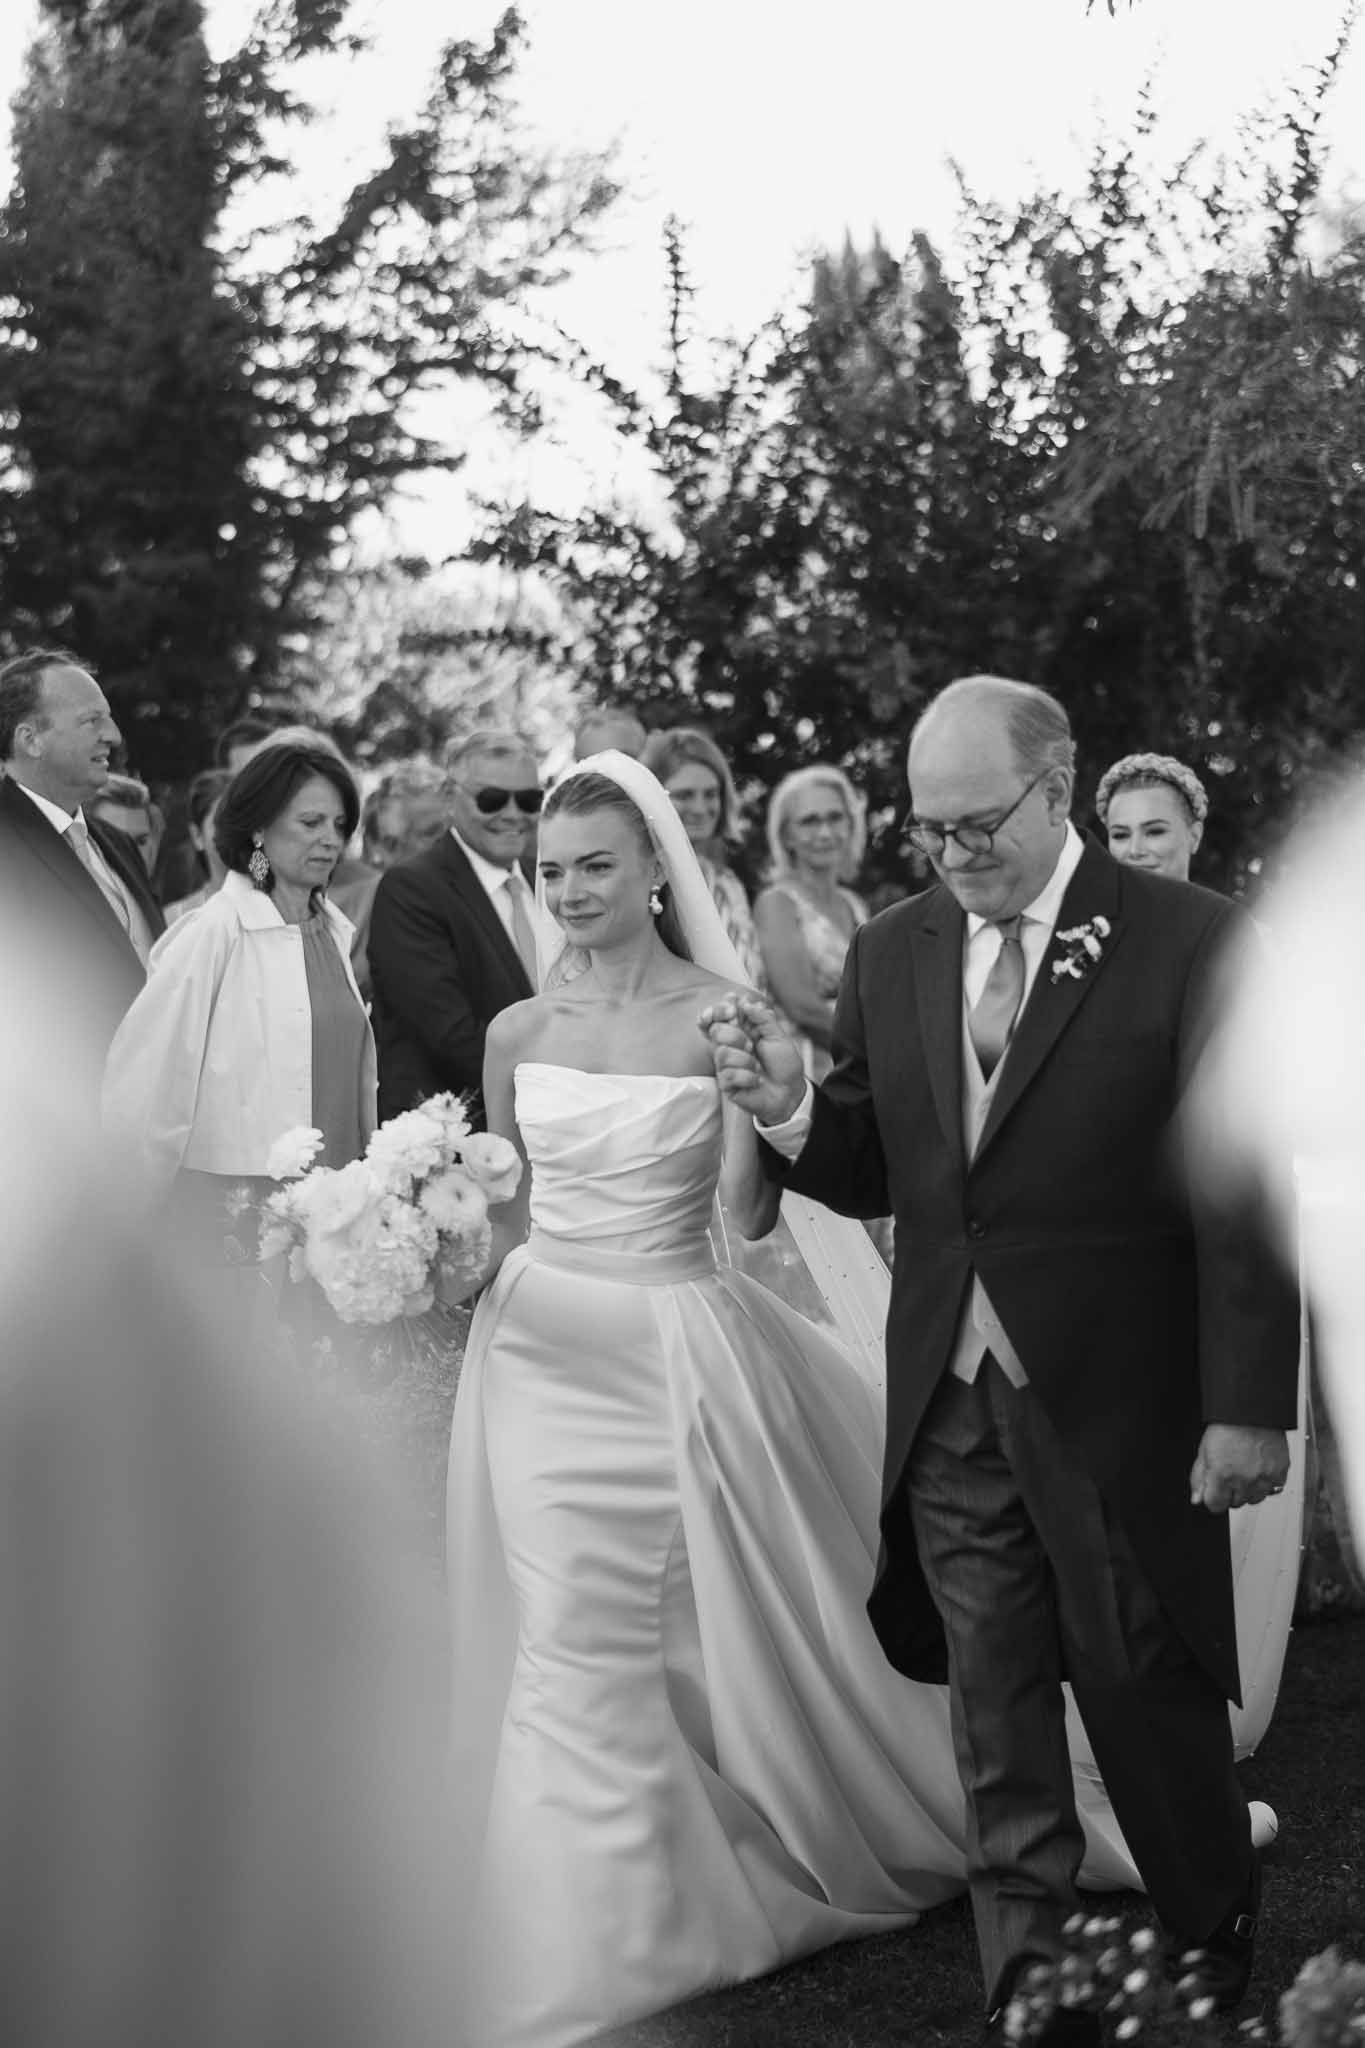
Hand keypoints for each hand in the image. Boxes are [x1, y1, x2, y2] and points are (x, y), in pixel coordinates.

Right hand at [698, 994, 806, 1126]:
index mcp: (740, 1030)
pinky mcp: (726, 1083)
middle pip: (715, 1030)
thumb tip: (745, 1002)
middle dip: (735, 1036)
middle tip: (751, 1045)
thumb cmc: (784, 1064)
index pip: (717, 1016)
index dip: (717, 1011)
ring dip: (745, 1060)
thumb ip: (763, 1018)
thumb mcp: (779, 1036)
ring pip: (722, 1053)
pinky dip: (747, 1076)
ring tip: (757, 1066)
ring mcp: (725, 1064)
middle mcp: (729, 1045)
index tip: (731, 1010)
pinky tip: (755, 1080)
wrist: (790, 1092)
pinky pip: (728, 1074)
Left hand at [1189, 1424, 1290, 1512]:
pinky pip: (1273, 1489)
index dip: (1213, 1498)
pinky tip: (1259, 1467)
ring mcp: (1264, 1479)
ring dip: (1249, 1490)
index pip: (1215, 1506)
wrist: (1253, 1412)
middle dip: (1230, 1492)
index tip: (1215, 1490)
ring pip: (1254, 1499)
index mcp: (1222, 1475)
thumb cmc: (1228, 1427)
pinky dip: (1266, 1482)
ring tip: (1246, 1469)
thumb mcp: (1204, 1451)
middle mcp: (1244, 1480)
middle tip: (1231, 1472)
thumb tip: (1197, 1499)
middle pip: (1235, 1504)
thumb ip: (1199, 1478)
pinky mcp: (1280, 1474)